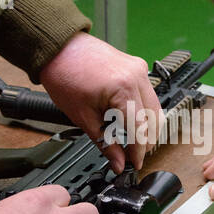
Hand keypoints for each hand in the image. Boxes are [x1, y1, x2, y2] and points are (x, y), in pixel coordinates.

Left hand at [39, 32, 162, 173]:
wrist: (59, 49)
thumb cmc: (64, 75)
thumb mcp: (83, 117)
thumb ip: (105, 143)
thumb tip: (118, 163)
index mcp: (123, 89)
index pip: (140, 130)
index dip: (138, 152)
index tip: (135, 165)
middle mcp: (137, 77)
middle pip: (153, 120)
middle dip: (145, 141)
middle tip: (131, 156)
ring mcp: (140, 69)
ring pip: (155, 108)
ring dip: (146, 127)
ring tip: (130, 140)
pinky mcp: (137, 66)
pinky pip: (148, 94)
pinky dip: (143, 110)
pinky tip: (129, 120)